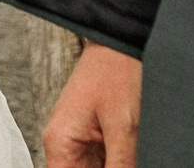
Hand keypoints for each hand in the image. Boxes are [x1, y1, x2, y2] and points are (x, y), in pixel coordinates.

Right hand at [44, 42, 140, 167]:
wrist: (122, 38)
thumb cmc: (117, 70)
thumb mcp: (124, 128)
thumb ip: (120, 167)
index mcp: (60, 143)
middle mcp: (65, 144)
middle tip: (128, 159)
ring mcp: (80, 140)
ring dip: (116, 165)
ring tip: (130, 151)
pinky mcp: (96, 136)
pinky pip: (105, 163)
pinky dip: (119, 163)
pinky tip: (132, 153)